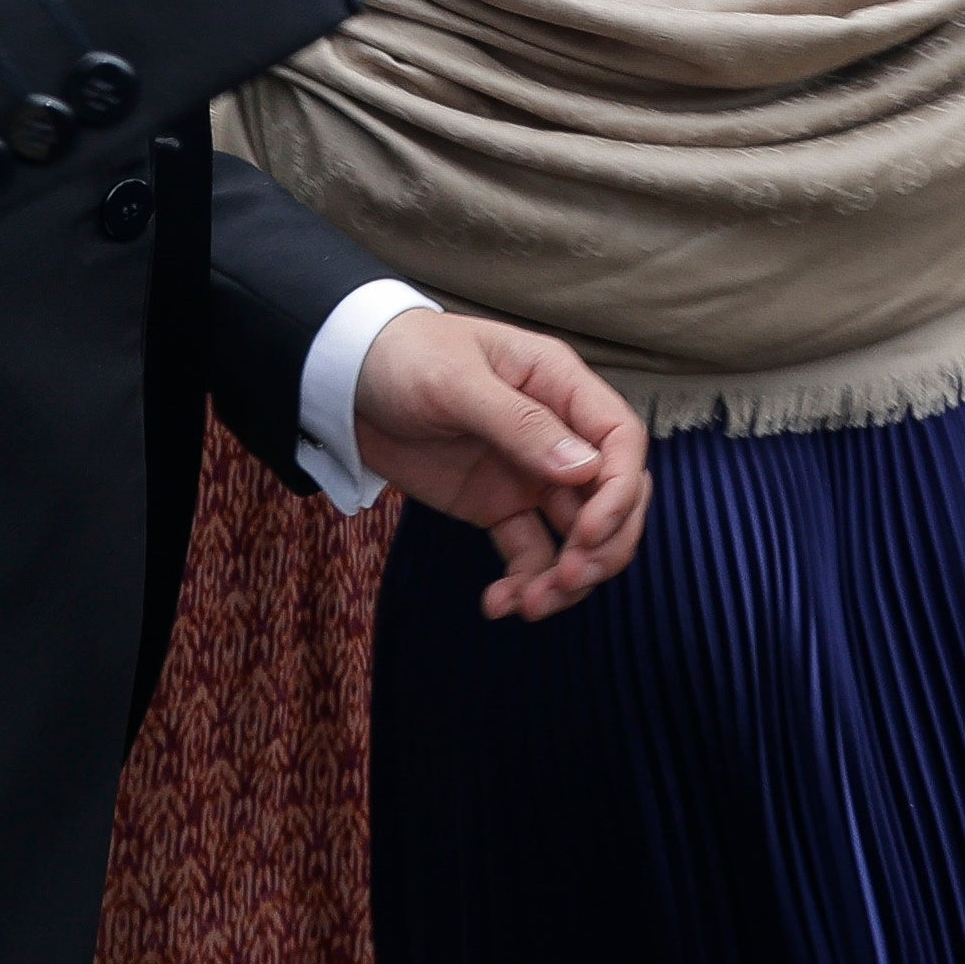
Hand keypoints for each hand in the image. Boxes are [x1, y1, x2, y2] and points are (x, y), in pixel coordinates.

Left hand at [350, 309, 650, 618]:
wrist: (344, 378)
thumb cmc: (404, 357)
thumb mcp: (457, 382)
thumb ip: (520, 424)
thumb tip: (586, 469)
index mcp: (559, 384)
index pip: (620, 440)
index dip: (619, 492)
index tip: (590, 535)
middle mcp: (557, 433)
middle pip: (612, 496)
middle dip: (603, 546)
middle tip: (566, 581)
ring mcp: (529, 474)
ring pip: (576, 534)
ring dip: (565, 576)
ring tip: (527, 606)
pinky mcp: (498, 506)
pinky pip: (528, 551)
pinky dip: (524, 582)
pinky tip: (498, 604)